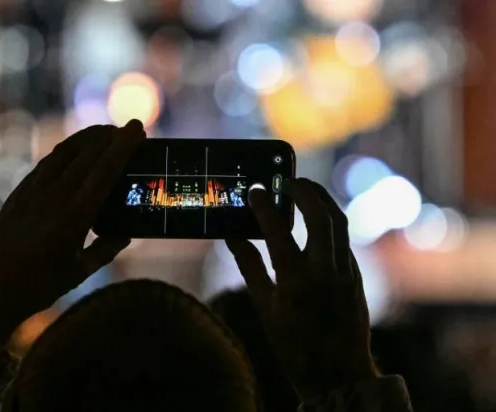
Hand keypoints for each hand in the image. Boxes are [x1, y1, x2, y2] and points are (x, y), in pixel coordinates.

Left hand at [0, 120, 145, 342]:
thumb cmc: (36, 289)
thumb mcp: (78, 273)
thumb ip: (105, 250)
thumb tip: (126, 234)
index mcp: (73, 218)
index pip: (104, 171)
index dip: (123, 146)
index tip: (139, 128)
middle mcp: (53, 198)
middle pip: (86, 154)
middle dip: (111, 136)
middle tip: (129, 128)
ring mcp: (32, 194)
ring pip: (64, 153)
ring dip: (87, 137)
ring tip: (106, 131)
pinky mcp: (17, 195)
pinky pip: (46, 164)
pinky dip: (65, 151)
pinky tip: (74, 150)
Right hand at [226, 178, 377, 400]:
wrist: (338, 373)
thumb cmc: (294, 345)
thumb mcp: (265, 308)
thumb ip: (250, 267)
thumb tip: (232, 237)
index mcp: (296, 282)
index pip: (278, 231)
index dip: (264, 206)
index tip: (255, 191)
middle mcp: (325, 271)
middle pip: (320, 216)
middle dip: (303, 190)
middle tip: (286, 180)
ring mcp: (346, 272)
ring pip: (340, 222)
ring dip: (321, 198)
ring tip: (303, 187)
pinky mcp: (356, 275)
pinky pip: (344, 238)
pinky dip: (329, 220)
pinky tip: (315, 218)